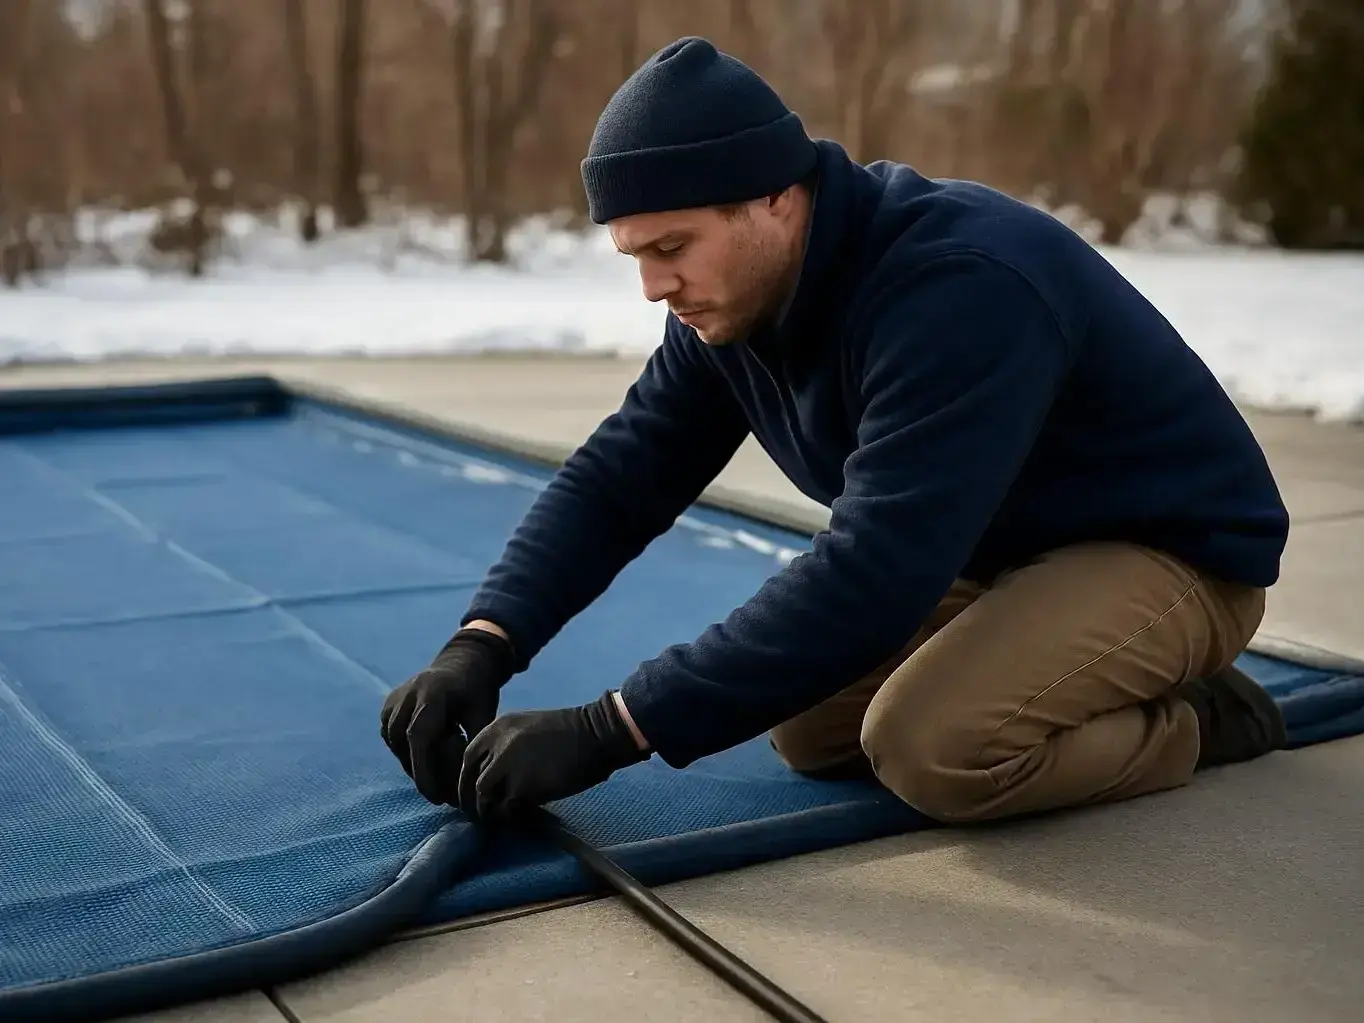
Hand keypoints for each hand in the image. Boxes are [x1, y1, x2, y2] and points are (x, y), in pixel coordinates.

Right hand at [380, 626, 514, 803]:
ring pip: (395, 744)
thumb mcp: (482, 713)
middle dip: (421, 773)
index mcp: (432, 691)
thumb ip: (474, 742)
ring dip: (413, 765)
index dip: (426, 771)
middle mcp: (406, 694)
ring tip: (436, 778)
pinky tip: (425, 760)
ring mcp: (393, 700)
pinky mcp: (387, 706)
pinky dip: (406, 753)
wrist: (462, 661)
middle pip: (404, 744)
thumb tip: (470, 781)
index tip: (437, 797)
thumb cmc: (477, 690)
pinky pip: (391, 738)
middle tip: (440, 796)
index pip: (420, 737)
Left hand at [458, 691, 648, 821]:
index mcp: (499, 727)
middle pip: (471, 778)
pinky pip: (507, 808)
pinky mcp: (521, 786)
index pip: (468, 757)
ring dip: (490, 811)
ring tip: (501, 819)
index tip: (471, 794)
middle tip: (479, 815)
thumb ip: (508, 747)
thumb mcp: (530, 729)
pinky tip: (520, 819)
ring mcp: (507, 764)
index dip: (466, 778)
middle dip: (471, 800)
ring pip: (484, 795)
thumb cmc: (571, 734)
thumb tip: (497, 778)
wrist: (597, 735)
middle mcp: (497, 743)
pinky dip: (510, 817)